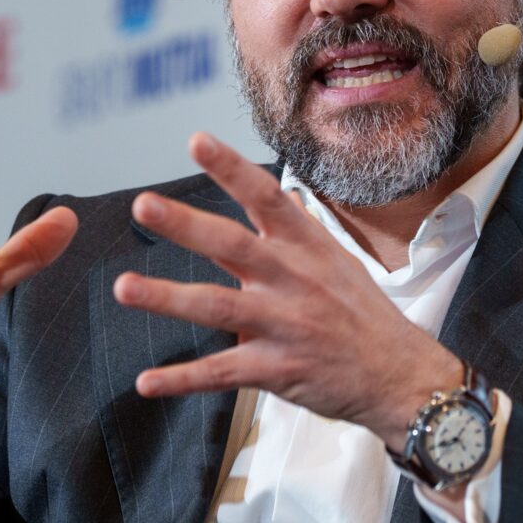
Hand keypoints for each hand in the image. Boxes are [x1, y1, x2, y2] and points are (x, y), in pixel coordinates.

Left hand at [113, 132, 461, 447]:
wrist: (400, 376)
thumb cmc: (365, 315)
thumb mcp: (340, 261)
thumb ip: (303, 230)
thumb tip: (284, 196)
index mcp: (305, 247)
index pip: (266, 196)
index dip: (231, 167)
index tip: (196, 140)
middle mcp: (291, 279)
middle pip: (231, 245)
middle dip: (185, 225)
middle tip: (142, 205)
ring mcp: (283, 324)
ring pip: (216, 307)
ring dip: (167, 297)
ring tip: (122, 287)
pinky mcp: (276, 370)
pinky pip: (221, 374)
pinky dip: (182, 380)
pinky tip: (146, 382)